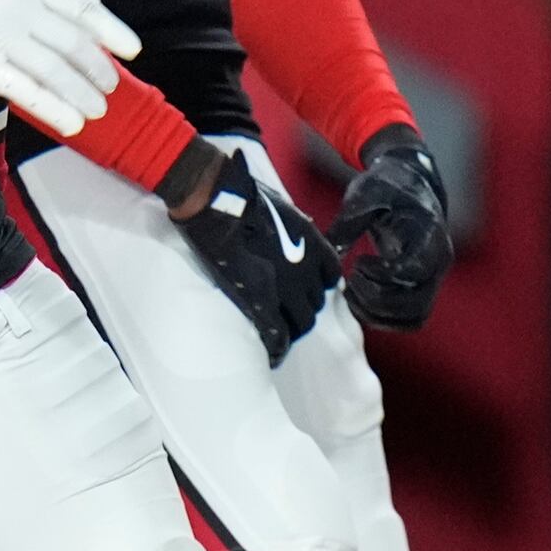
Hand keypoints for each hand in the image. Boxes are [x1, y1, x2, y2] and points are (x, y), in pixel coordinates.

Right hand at [0, 0, 134, 136]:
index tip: (132, 51)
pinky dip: (54, 110)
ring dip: (82, 94)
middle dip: (98, 71)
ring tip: (99, 112)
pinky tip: (73, 125)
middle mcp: (23, 10)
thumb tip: (90, 4)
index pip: (84, 9)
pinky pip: (27, 91)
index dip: (112, 31)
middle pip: (75, 45)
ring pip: (57, 72)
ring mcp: (3, 38)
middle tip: (110, 89)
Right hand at [163, 141, 335, 362]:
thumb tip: (289, 236)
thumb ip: (292, 230)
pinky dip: (278, 346)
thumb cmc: (244, 196)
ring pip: (303, 322)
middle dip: (305, 307)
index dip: (317, 286)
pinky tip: (274, 354)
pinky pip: (278, 333)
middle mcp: (308, 270)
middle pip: (317, 303)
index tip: (307, 289)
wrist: (221, 204)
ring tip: (279, 331)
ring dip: (293, 327)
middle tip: (288, 312)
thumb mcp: (282, 210)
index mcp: (314, 246)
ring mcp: (287, 288)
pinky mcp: (261, 301)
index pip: (329, 277)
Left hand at [332, 126, 451, 329]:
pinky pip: (409, 320)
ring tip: (350, 294)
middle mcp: (438, 262)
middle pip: (416, 303)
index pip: (415, 272)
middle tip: (351, 280)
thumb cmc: (387, 186)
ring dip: (378, 314)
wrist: (410, 184)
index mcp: (430, 235)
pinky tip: (358, 300)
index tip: (359, 262)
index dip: (383, 276)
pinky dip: (383, 319)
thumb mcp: (365, 194)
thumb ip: (347, 223)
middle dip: (376, 299)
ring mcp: (433, 279)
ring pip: (413, 317)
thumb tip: (328, 253)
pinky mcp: (422, 288)